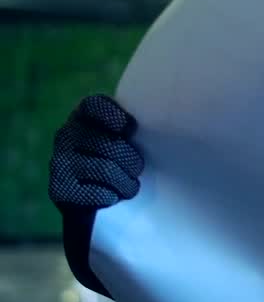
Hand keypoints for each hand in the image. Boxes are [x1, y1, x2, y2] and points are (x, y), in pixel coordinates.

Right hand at [48, 94, 144, 209]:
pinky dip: (111, 196)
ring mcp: (59, 163)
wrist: (87, 195)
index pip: (94, 105)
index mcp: (82, 116)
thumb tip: (164, 115)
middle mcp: (66, 136)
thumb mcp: (122, 135)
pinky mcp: (60, 190)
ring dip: (126, 181)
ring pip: (104, 170)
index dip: (113, 115)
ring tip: (130, 184)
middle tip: (136, 167)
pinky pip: (95, 193)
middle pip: (108, 143)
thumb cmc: (117, 157)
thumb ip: (131, 125)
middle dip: (131, 160)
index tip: (130, 128)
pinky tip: (113, 195)